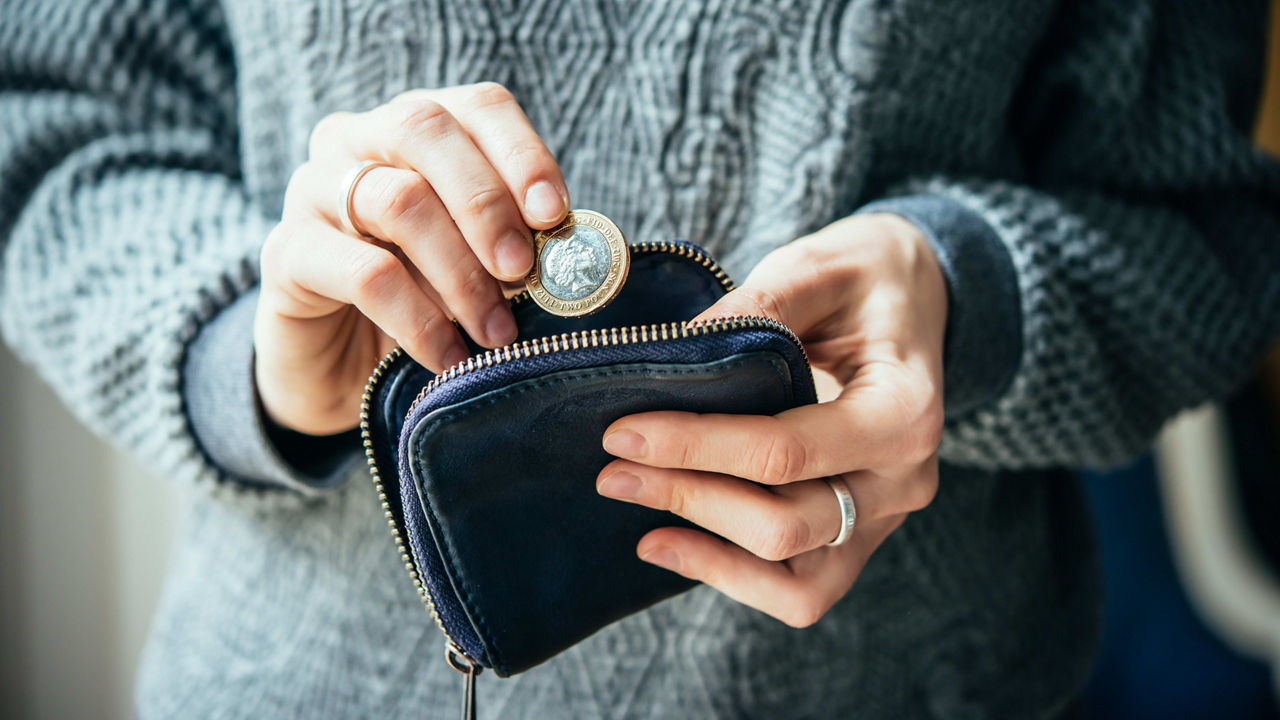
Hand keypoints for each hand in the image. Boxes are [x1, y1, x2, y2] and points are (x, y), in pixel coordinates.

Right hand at [255, 83, 567, 434]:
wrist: (339, 371)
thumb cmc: (423, 304)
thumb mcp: (477, 266)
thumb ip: (516, 244)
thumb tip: (572, 250)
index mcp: (418, 129)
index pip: (478, 106)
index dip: (522, 153)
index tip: (555, 214)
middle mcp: (357, 140)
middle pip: (427, 130)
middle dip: (487, 204)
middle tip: (522, 270)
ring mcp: (312, 189)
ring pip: (398, 200)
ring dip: (461, 273)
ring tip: (496, 331)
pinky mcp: (285, 253)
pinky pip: (363, 273)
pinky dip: (418, 319)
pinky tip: (448, 357)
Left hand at [596, 214, 946, 626]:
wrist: (914, 298)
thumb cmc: (867, 278)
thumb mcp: (820, 268)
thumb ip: (759, 306)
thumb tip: (675, 353)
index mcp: (904, 412)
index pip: (787, 451)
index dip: (696, 448)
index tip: (624, 432)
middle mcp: (903, 480)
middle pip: (784, 524)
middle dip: (688, 497)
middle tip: (613, 468)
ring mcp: (883, 518)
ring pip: (794, 579)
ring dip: (705, 548)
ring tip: (636, 508)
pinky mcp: (858, 535)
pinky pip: (799, 588)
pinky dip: (731, 574)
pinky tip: (667, 541)